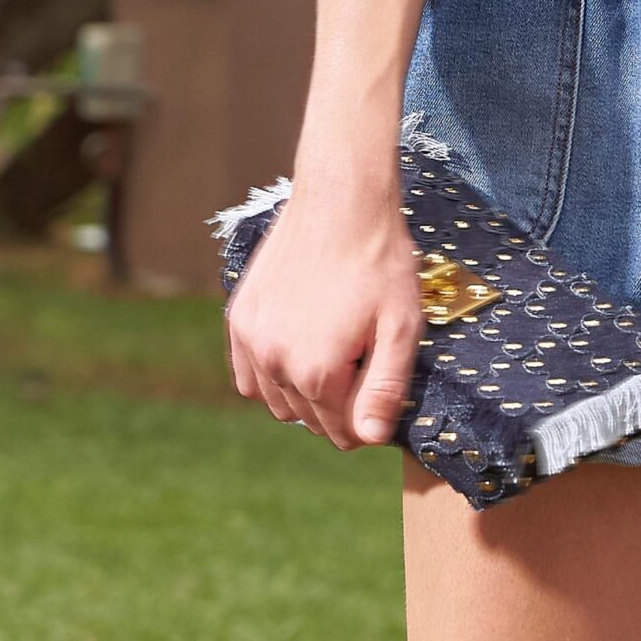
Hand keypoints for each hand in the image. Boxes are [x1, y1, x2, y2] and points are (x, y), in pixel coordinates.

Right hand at [225, 184, 424, 450]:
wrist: (342, 201)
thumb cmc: (380, 260)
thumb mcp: (401, 325)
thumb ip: (385, 388)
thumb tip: (370, 439)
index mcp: (317, 372)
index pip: (343, 430)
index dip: (368, 417)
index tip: (381, 388)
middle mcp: (274, 362)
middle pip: (310, 419)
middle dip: (340, 405)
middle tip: (364, 364)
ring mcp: (251, 340)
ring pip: (278, 403)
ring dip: (305, 394)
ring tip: (335, 354)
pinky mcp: (239, 318)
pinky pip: (249, 377)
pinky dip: (271, 377)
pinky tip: (298, 352)